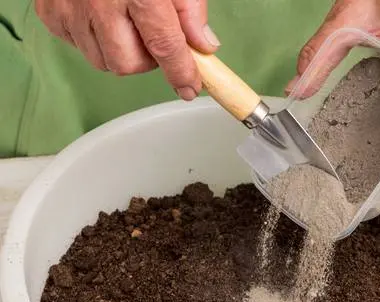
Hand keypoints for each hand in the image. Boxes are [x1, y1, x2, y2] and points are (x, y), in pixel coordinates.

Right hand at [35, 0, 220, 99]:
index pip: (165, 46)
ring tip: (125, 21)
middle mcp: (100, 4)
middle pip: (128, 65)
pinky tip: (100, 17)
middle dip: (147, 60)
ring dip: (121, 51)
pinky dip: (95, 40)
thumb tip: (203, 45)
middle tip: (151, 35)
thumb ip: (190, 8)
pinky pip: (79, 47)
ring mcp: (70, 10)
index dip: (180, 73)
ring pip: (103, 61)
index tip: (189, 88)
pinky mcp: (50, 13)